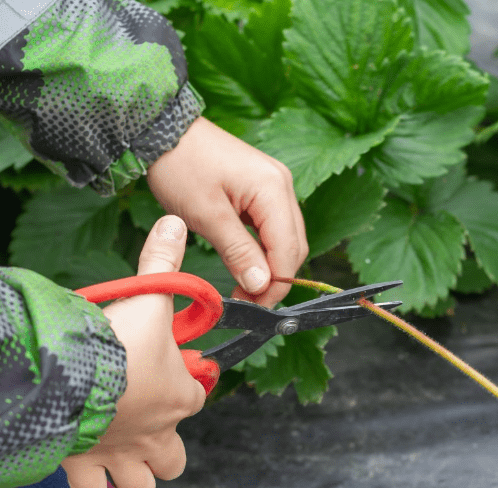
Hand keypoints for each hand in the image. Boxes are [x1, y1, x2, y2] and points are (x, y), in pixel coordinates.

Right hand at [61, 216, 205, 487]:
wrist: (68, 376)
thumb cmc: (116, 344)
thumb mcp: (148, 297)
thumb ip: (163, 262)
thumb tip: (175, 224)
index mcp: (179, 397)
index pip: (197, 395)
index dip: (188, 384)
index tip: (173, 370)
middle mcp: (156, 434)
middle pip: (173, 458)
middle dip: (164, 447)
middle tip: (147, 421)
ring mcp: (122, 455)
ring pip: (142, 483)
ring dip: (134, 471)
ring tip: (118, 446)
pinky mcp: (86, 466)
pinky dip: (89, 480)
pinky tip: (82, 458)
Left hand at [147, 117, 308, 307]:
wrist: (164, 130)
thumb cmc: (181, 167)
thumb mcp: (206, 215)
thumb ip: (238, 252)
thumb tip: (261, 285)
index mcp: (273, 190)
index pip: (289, 250)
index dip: (275, 284)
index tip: (253, 307)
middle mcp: (283, 186)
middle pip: (294, 246)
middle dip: (275, 278)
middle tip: (246, 301)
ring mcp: (276, 185)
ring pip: (285, 238)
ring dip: (270, 265)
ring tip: (244, 286)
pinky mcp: (263, 188)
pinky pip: (273, 226)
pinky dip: (263, 248)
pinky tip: (245, 262)